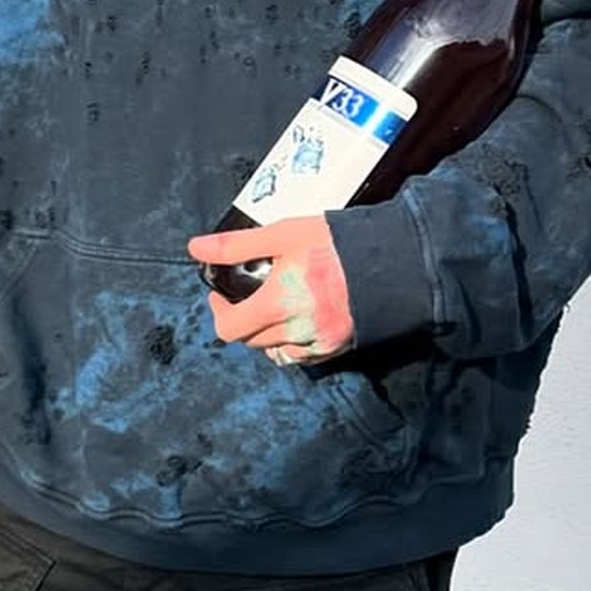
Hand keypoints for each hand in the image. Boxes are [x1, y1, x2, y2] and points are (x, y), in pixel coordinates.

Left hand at [186, 217, 355, 366]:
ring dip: (266, 334)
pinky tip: (296, 321)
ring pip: (275, 350)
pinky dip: (291, 343)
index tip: (222, 296)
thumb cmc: (338, 242)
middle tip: (247, 298)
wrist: (394, 258)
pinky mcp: (337, 346)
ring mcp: (318, 341)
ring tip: (272, 308)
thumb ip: (236, 245)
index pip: (230, 329)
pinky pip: (302, 356)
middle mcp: (297, 329)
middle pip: (251, 341)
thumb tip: (196, 247)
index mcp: (279, 302)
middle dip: (242, 321)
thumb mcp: (283, 234)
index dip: (219, 312)